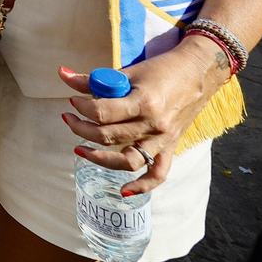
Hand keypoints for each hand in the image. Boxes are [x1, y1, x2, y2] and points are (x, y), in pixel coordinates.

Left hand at [59, 36, 230, 194]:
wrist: (198, 72)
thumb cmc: (162, 69)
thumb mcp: (129, 71)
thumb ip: (95, 79)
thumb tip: (63, 75)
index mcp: (144, 102)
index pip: (102, 112)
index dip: (81, 107)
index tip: (72, 100)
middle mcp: (154, 125)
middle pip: (109, 136)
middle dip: (81, 128)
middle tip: (69, 118)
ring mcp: (163, 140)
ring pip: (127, 160)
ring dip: (100, 158)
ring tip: (79, 148)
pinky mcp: (170, 147)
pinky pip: (158, 174)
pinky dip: (142, 186)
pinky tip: (123, 191)